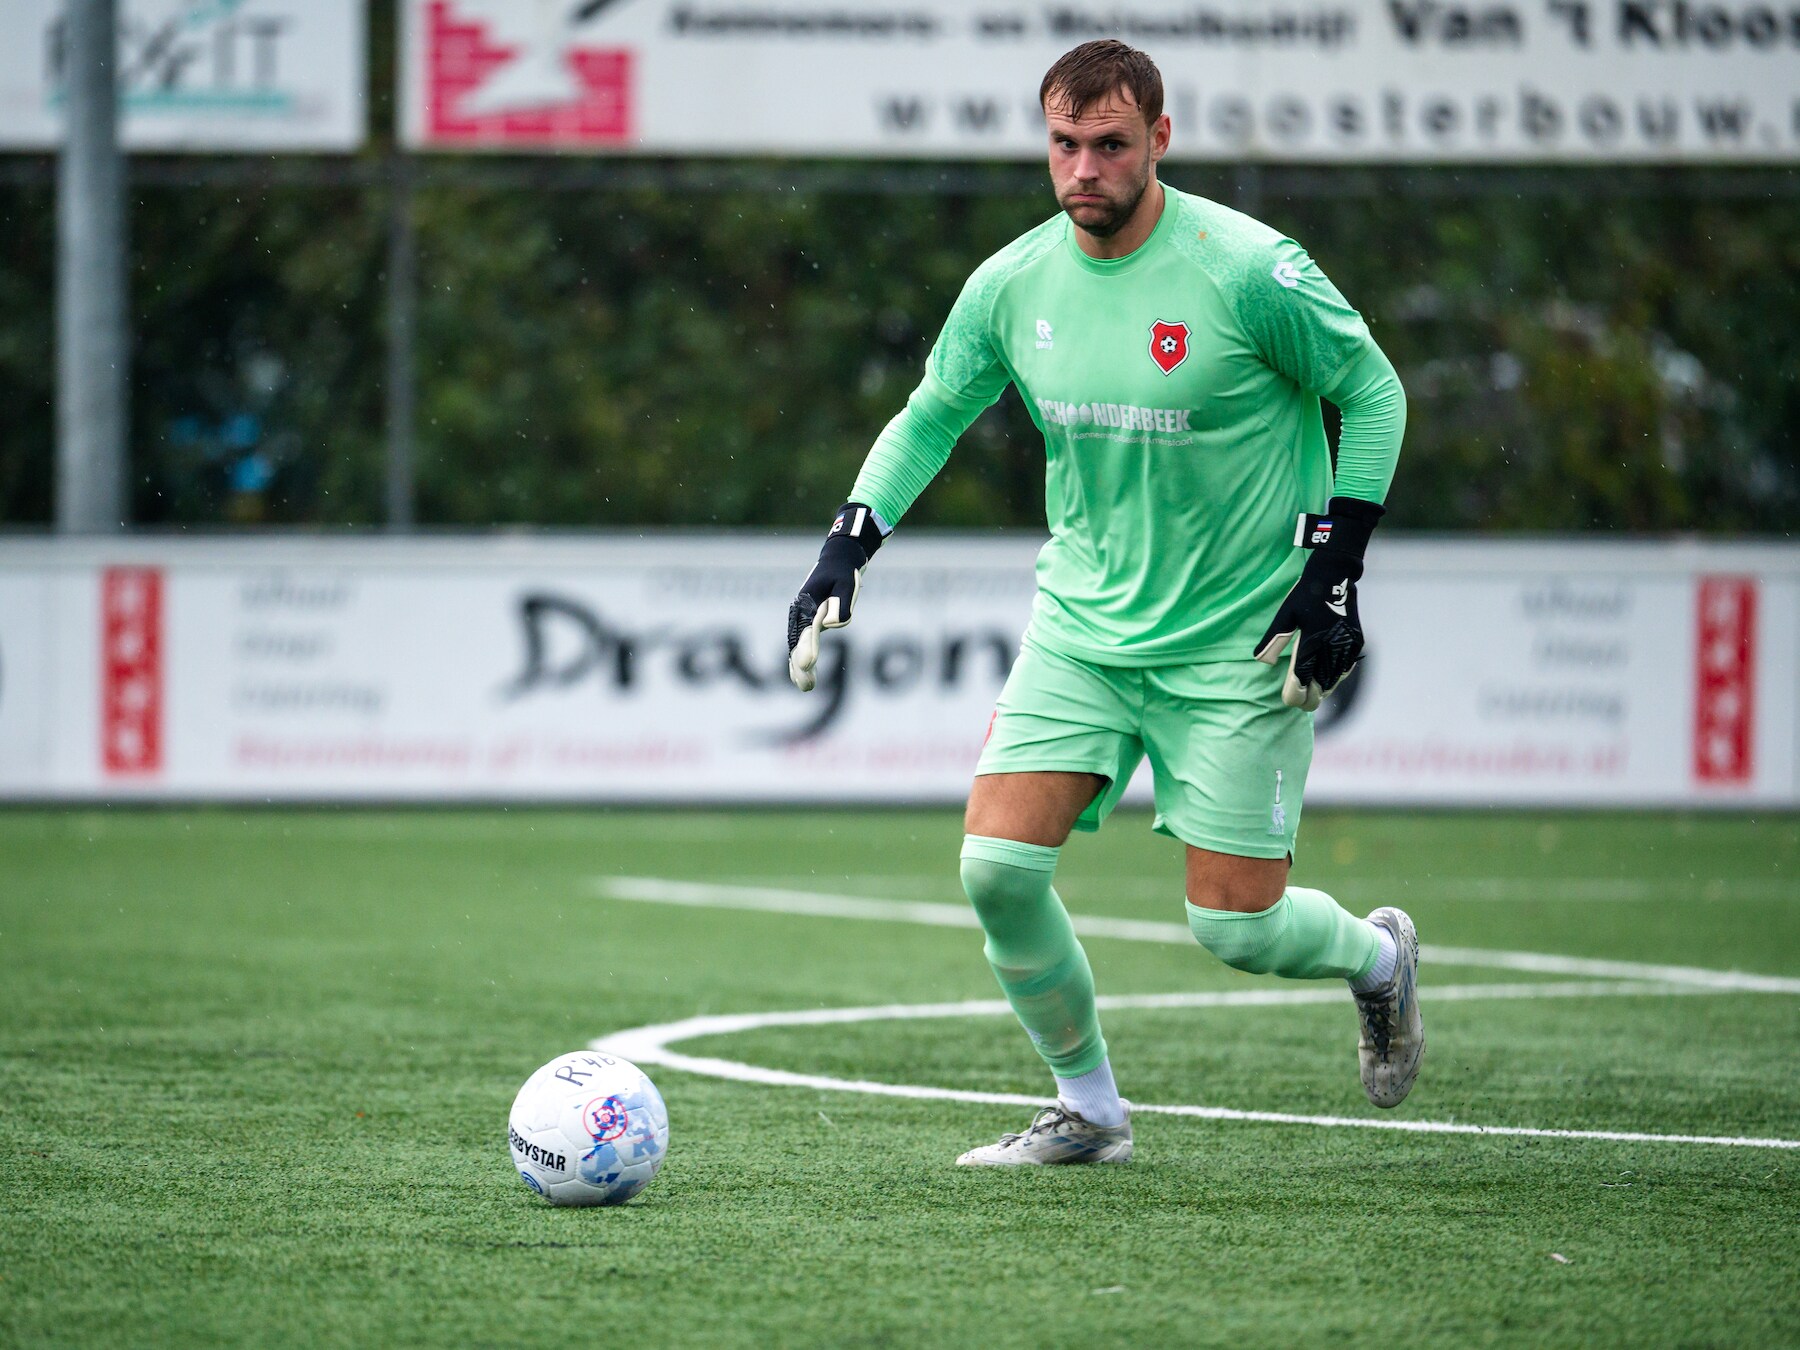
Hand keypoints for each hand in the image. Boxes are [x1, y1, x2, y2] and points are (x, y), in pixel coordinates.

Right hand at [787, 503, 884, 691]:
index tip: (808, 666)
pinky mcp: (808, 621)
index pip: (806, 630)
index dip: (806, 649)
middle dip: (800, 666)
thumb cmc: (843, 572)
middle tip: (806, 686)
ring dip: (798, 666)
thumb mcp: (846, 583)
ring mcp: (801, 617)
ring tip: (806, 687)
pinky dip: (799, 658)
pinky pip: (801, 643)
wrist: (838, 560)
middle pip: (796, 643)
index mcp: (806, 602)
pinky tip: (800, 674)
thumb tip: (834, 624)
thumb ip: (841, 603)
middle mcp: (799, 611)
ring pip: (797, 645)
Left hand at [1253, 497, 1383, 710]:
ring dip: (1324, 689)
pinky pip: (1347, 666)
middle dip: (1311, 697)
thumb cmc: (1305, 594)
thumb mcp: (1285, 614)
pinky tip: (1330, 681)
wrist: (1335, 575)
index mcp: (1312, 641)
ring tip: (1315, 696)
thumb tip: (1260, 661)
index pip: (1302, 677)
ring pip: (1335, 678)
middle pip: (1321, 684)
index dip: (1296, 693)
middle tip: (1302, 704)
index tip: (1290, 700)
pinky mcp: (1356, 641)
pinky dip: (1337, 677)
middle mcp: (1331, 646)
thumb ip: (1274, 639)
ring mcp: (1346, 645)